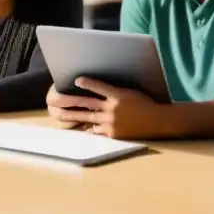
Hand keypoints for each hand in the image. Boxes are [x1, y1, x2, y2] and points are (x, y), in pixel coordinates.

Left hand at [47, 78, 164, 138]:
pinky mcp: (113, 133)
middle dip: (69, 101)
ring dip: (72, 116)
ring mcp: (111, 122)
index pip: (99, 87)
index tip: (76, 80)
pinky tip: (84, 125)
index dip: (87, 83)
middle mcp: (112, 108)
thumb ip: (113, 92)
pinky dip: (92, 126)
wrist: (157, 121)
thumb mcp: (129, 92)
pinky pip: (97, 130)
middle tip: (55, 99)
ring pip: (87, 118)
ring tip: (59, 114)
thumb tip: (96, 92)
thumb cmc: (144, 103)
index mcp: (118, 95)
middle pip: (87, 103)